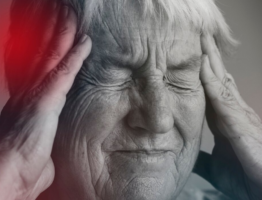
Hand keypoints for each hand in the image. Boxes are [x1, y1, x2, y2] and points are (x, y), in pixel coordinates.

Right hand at [0, 5, 90, 199]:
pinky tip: (85, 42)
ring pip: (50, 56)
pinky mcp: (46, 100)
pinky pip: (64, 72)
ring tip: (70, 16)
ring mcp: (35, 94)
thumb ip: (41, 142)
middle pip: (40, 53)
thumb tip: (47, 155)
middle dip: (49, 31)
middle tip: (58, 12)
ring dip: (62, 34)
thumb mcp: (33, 149)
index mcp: (23, 101)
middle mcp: (26, 92)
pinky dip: (75, 56)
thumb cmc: (21, 167)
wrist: (9, 176)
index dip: (40, 47)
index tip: (45, 32)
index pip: (32, 66)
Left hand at [193, 34, 261, 199]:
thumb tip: (184, 154)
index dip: (200, 71)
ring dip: (209, 60)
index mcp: (224, 118)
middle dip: (206, 57)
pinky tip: (202, 66)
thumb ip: (202, 157)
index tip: (186, 55)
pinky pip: (223, 97)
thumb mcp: (217, 165)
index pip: (210, 88)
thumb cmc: (246, 174)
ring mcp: (238, 114)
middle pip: (217, 78)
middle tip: (194, 36)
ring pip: (220, 81)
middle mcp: (232, 110)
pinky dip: (212, 81)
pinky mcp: (240, 124)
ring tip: (199, 39)